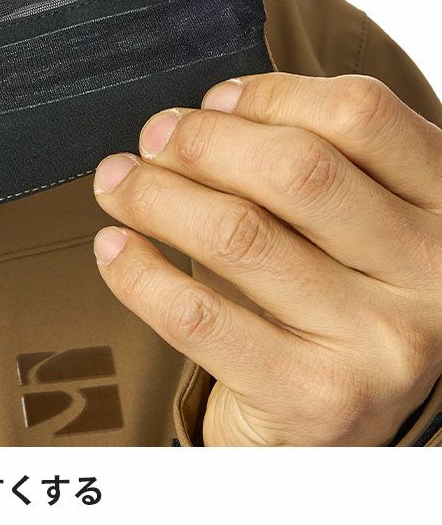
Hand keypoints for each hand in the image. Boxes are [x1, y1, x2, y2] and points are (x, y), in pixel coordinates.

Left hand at [92, 73, 441, 444]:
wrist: (335, 430)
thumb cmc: (334, 305)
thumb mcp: (350, 229)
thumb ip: (305, 168)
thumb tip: (197, 118)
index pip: (360, 115)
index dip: (270, 95)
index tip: (211, 101)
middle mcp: (430, 274)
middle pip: (296, 169)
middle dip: (201, 142)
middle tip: (151, 140)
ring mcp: (378, 341)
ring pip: (238, 234)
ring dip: (155, 196)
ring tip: (117, 184)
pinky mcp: (314, 397)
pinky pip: (198, 314)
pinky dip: (137, 271)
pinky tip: (114, 249)